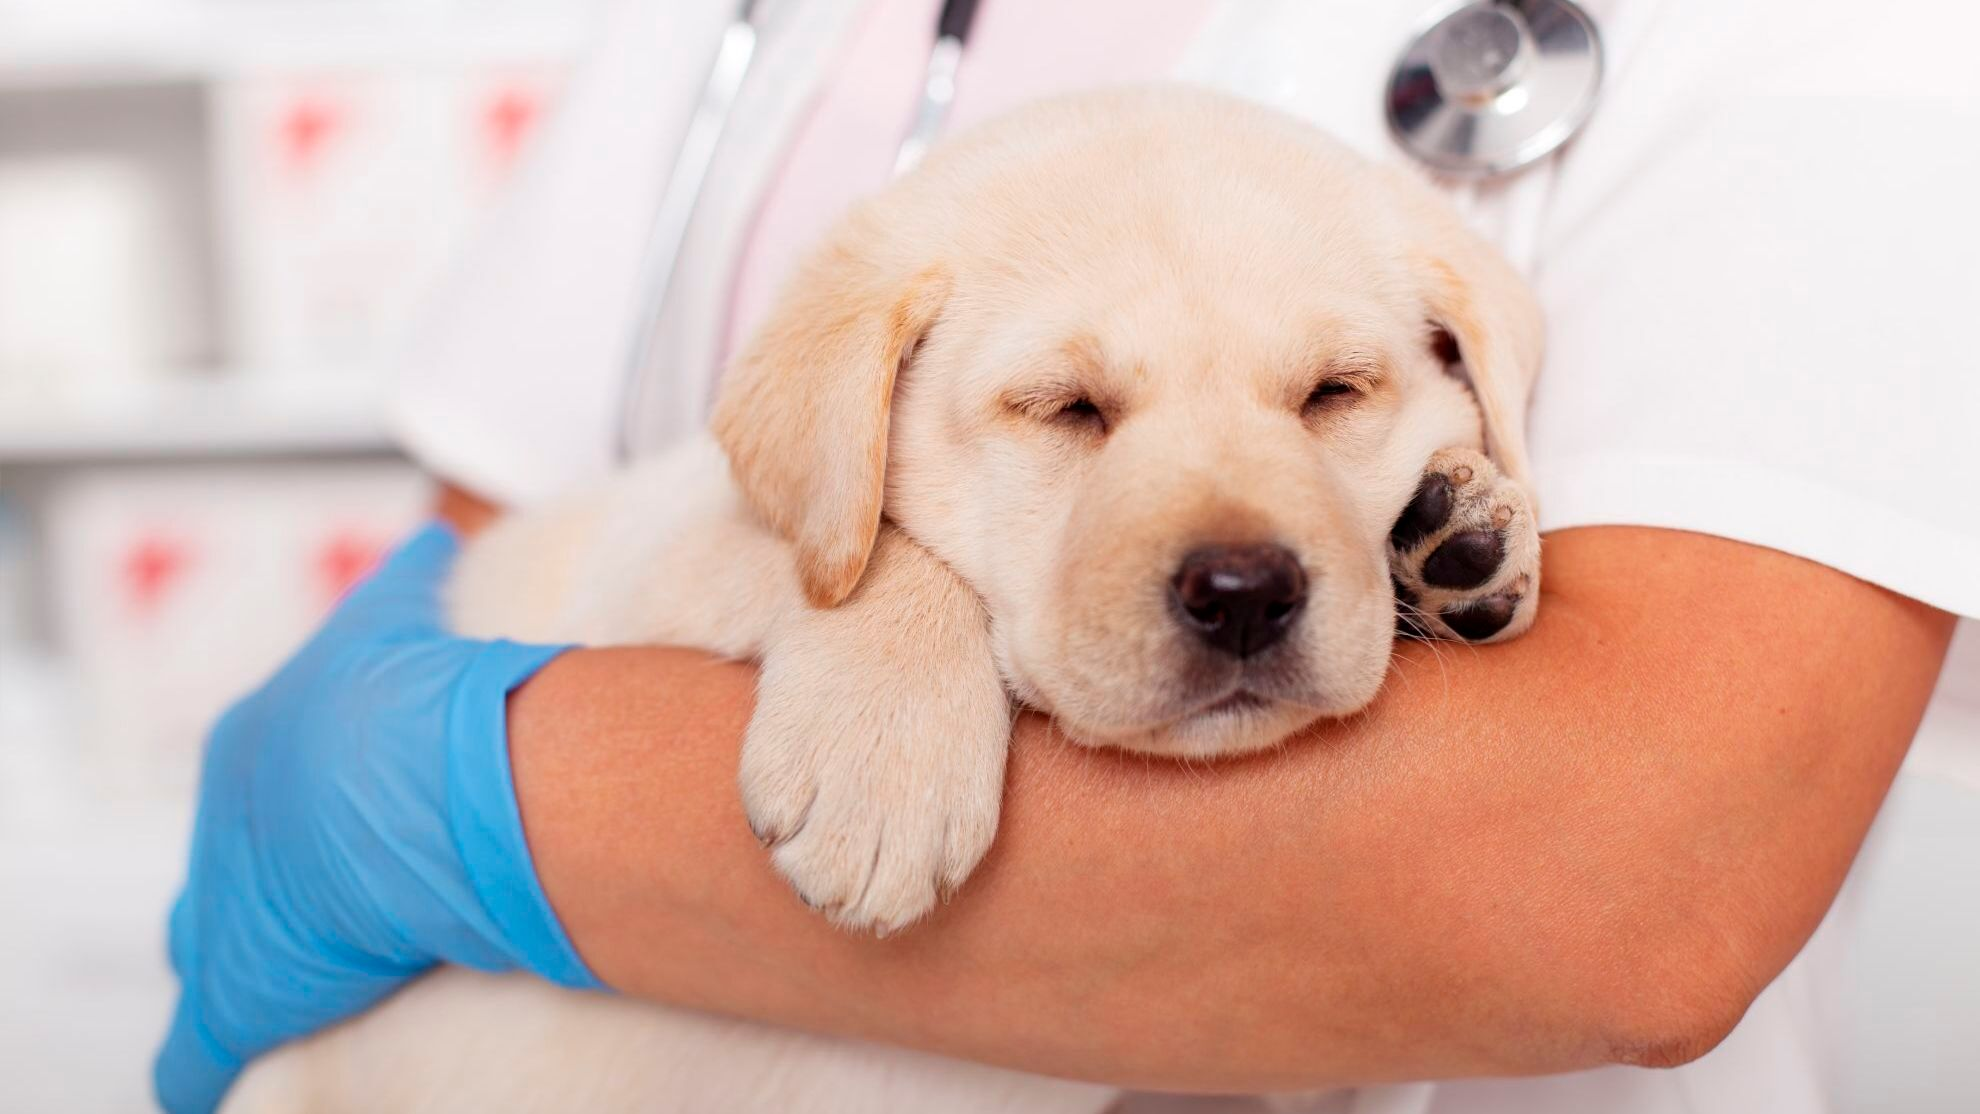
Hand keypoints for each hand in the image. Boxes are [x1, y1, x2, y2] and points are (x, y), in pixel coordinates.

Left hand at [154, 524, 594, 1113]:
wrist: (392, 768)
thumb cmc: (403, 696)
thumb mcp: (397, 613)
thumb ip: (409, 574)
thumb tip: (436, 531)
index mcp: (255, 745)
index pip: (259, 785)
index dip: (296, 808)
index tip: (331, 819)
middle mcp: (223, 828)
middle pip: (217, 870)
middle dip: (246, 886)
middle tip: (288, 905)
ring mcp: (221, 915)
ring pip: (203, 948)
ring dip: (234, 964)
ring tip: (274, 984)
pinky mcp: (234, 997)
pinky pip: (197, 1053)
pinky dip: (202, 1067)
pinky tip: (205, 1084)